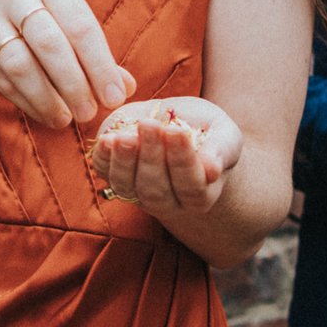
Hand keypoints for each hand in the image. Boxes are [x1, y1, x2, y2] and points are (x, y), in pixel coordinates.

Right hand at [0, 0, 131, 126]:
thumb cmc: (27, 15)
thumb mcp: (58, 18)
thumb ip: (92, 51)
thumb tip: (126, 88)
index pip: (80, 25)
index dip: (100, 64)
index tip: (115, 97)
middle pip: (50, 45)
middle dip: (74, 84)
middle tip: (89, 114)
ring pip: (20, 64)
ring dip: (46, 97)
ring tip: (65, 119)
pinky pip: (1, 79)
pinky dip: (26, 101)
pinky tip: (44, 114)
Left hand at [91, 97, 242, 219]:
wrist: (179, 125)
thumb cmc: (208, 132)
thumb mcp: (223, 135)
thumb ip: (220, 150)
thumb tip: (211, 170)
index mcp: (200, 195)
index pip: (191, 186)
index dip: (182, 161)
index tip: (176, 131)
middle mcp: (168, 202)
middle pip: (156, 189)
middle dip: (151, 156)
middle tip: (150, 125)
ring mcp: (137, 193)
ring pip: (127, 187)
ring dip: (124, 161)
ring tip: (124, 136)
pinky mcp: (115, 176)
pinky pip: (105, 173)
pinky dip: (103, 158)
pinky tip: (107, 139)